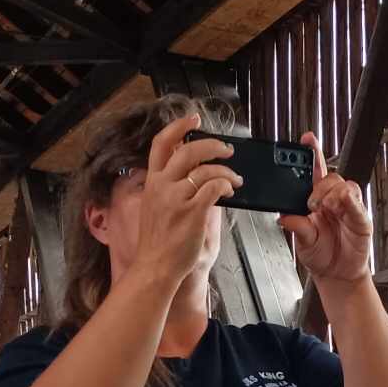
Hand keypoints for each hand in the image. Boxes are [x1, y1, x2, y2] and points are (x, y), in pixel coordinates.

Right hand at [134, 114, 240, 287]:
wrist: (155, 268)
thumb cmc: (158, 244)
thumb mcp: (157, 209)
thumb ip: (172, 189)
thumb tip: (197, 174)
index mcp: (152, 183)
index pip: (161, 144)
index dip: (178, 127)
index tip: (193, 119)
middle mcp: (162, 186)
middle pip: (188, 150)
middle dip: (212, 145)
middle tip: (226, 149)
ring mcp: (176, 198)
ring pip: (206, 168)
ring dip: (226, 170)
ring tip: (235, 178)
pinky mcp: (192, 212)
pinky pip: (214, 187)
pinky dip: (226, 184)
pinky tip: (230, 190)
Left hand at [279, 133, 369, 287]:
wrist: (337, 275)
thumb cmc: (320, 255)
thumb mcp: (302, 242)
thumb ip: (297, 227)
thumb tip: (285, 217)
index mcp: (315, 200)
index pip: (314, 171)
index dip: (312, 153)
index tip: (308, 139)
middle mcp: (332, 200)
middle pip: (330, 176)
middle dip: (319, 184)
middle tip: (311, 202)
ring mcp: (347, 208)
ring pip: (344, 185)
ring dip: (332, 193)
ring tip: (325, 208)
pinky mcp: (360, 218)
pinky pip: (357, 203)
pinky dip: (349, 202)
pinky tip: (342, 205)